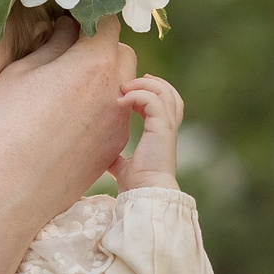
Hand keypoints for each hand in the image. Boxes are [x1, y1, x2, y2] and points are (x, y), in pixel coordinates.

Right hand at [0, 18, 135, 273]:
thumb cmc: (1, 127)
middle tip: (67, 54)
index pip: (107, 20)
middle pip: (121, 54)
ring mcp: (118, 125)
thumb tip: (69, 27)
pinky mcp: (111, 151)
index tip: (70, 16)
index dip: (88, 14)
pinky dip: (100, 110)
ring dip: (103, 80)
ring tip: (66, 89)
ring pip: (122, 87)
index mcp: (93, 64)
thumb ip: (53, 44)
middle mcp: (116, 92)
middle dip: (100, 48)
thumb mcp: (19, 73)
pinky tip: (67, 121)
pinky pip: (115, 117)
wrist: (3, 194)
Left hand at [111, 75, 183, 191]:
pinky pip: (154, 100)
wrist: (145, 191)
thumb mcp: (122, 167)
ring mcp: (166, 126)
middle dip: (150, 82)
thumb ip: (117, 159)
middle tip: (127, 84)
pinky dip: (138, 95)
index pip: (164, 103)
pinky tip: (122, 102)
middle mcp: (167, 127)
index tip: (129, 90)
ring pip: (164, 91)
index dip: (149, 91)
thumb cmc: (136, 183)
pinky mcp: (162, 127)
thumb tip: (104, 158)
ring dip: (143, 85)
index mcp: (161, 133)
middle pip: (170, 92)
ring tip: (124, 89)